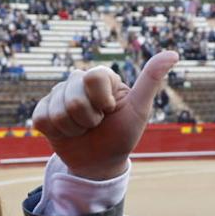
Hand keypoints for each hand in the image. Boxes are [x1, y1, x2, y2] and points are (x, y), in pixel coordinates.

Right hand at [32, 51, 177, 180]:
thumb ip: (150, 80)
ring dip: (74, 129)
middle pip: (74, 97)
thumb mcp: (139, 110)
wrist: (100, 162)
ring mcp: (57, 95)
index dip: (102, 101)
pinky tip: (67, 132)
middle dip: (89, 119)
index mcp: (102, 77)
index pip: (93, 77)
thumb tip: (173, 53)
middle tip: (96, 124)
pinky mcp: (42, 111)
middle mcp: (77, 81)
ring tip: (83, 130)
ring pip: (57, 111)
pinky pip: (41, 119)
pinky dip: (57, 133)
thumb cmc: (122, 135)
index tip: (110, 110)